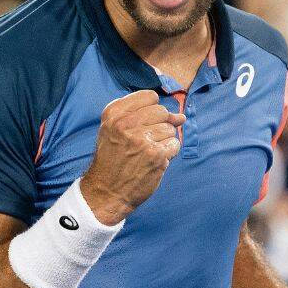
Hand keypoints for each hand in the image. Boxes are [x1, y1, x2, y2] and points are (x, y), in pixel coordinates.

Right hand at [80, 90, 184, 224]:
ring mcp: (142, 139)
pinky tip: (154, 160)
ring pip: (170, 128)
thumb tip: (180, 116)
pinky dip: (168, 153)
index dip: (153, 109)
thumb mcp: (113, 129)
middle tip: (146, 141)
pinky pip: (174, 144)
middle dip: (160, 125)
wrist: (106, 191)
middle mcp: (126, 124)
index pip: (149, 96)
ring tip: (146, 152)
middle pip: (162, 111)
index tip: (146, 122)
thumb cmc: (113, 159)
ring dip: (163, 141)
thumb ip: (142, 115)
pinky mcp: (156, 155)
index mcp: (114, 114)